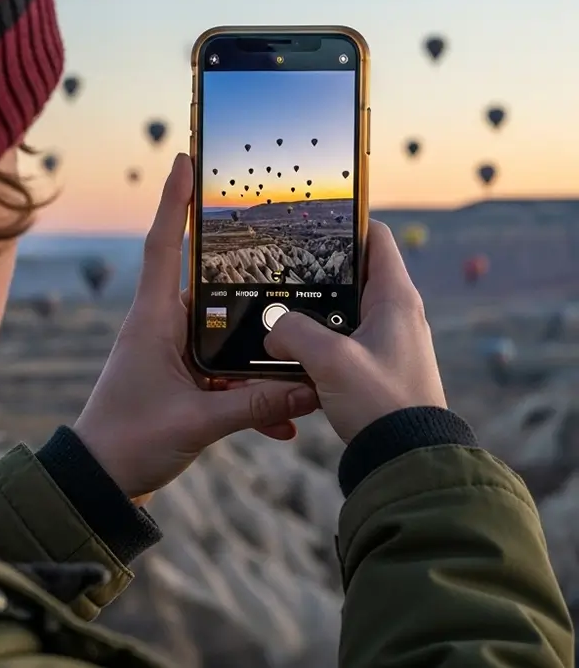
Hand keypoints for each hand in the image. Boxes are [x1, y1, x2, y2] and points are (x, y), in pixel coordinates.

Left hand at [73, 153, 318, 500]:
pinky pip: (227, 374)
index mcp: (154, 319)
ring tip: (298, 349)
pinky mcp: (184, 380)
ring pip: (224, 332)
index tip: (186, 159)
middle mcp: (163, 326)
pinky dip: (253, 392)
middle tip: (279, 241)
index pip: (164, 245)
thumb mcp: (196, 423)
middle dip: (242, 267)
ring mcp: (174, 353)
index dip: (173, 201)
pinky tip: (284, 419)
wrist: (100, 484)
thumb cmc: (128, 443)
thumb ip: (253, 408)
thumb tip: (308, 390)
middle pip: (208, 282)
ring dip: (257, 347)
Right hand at [264, 220, 445, 444]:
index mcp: (396, 297)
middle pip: (354, 272)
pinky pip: (344, 339)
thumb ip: (294, 334)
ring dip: (314, 311)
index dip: (346, 222)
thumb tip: (273, 330)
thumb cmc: (382, 403)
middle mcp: (396, 312)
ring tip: (279, 309)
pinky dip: (320, 340)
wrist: (408, 461)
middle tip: (282, 268)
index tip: (311, 222)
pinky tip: (292, 350)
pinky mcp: (378, 367)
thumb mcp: (330, 361)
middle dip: (318, 270)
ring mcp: (388, 341)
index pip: (376, 237)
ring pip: (345, 309)